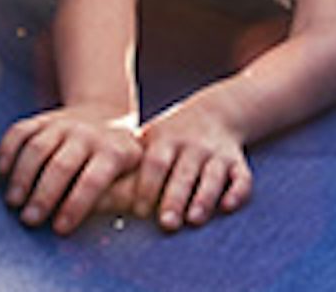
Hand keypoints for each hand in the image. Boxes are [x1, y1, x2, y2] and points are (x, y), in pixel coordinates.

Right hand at [0, 104, 141, 234]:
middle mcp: (87, 135)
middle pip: (61, 165)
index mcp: (113, 152)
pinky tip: (1, 171)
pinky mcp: (43, 119)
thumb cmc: (117, 160)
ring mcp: (63, 124)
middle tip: (29, 220)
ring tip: (13, 201)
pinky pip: (20, 131)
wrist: (107, 115)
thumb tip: (102, 225)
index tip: (59, 229)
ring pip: (38, 147)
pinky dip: (7, 149)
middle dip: (44, 195)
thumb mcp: (130, 172)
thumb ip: (118, 196)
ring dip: (22, 176)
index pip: (93, 180)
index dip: (76, 205)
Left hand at [133, 92, 252, 230]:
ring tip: (194, 218)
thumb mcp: (150, 138)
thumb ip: (128, 161)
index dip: (148, 186)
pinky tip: (227, 205)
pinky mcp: (238, 162)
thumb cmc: (172, 137)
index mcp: (167, 140)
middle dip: (175, 197)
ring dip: (204, 197)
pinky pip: (242, 177)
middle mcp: (193, 145)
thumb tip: (93, 194)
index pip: (155, 162)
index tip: (139, 210)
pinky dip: (237, 191)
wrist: (215, 112)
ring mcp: (216, 153)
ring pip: (213, 175)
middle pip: (184, 171)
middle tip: (167, 223)